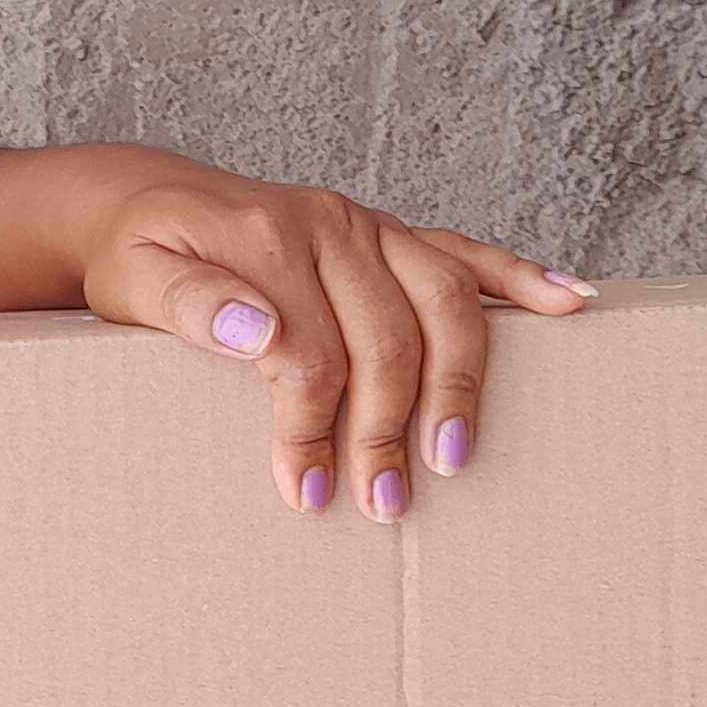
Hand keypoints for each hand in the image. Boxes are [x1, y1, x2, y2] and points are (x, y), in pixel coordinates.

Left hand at [75, 167, 593, 519]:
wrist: (142, 201)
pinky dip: (520, 276)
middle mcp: (331, 227)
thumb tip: (256, 335)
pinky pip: (464, 251)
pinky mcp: (390, 233)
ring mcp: (368, 227)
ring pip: (443, 301)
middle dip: (388, 430)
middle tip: (383, 505)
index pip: (310, 354)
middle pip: (386, 338)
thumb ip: (191, 305)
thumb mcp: (137, 278)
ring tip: (453, 455)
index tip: (308, 495)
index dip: (312, 431)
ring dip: (459, 382)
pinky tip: (569, 301)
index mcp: (268, 241)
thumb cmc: (141, 255)